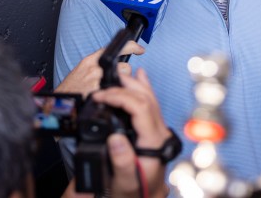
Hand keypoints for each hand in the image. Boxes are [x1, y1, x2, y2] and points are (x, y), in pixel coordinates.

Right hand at [54, 41, 143, 96]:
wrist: (59, 104)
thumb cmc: (70, 90)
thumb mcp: (81, 72)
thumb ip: (97, 66)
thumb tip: (113, 66)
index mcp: (90, 61)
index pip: (114, 48)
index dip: (130, 46)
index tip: (139, 48)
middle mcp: (95, 68)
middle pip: (124, 66)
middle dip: (125, 76)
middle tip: (118, 82)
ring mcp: (98, 81)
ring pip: (123, 80)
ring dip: (122, 86)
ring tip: (112, 92)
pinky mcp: (100, 94)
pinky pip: (118, 93)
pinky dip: (117, 96)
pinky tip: (110, 100)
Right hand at [88, 69, 171, 197]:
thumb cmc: (135, 192)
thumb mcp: (125, 182)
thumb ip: (122, 161)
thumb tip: (115, 138)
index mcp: (153, 142)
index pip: (140, 108)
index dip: (119, 97)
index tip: (101, 97)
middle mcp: (159, 134)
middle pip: (146, 99)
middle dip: (124, 87)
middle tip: (104, 84)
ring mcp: (159, 132)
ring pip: (151, 100)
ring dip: (135, 84)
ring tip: (121, 74)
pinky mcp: (155, 133)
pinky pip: (151, 105)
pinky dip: (144, 89)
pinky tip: (141, 78)